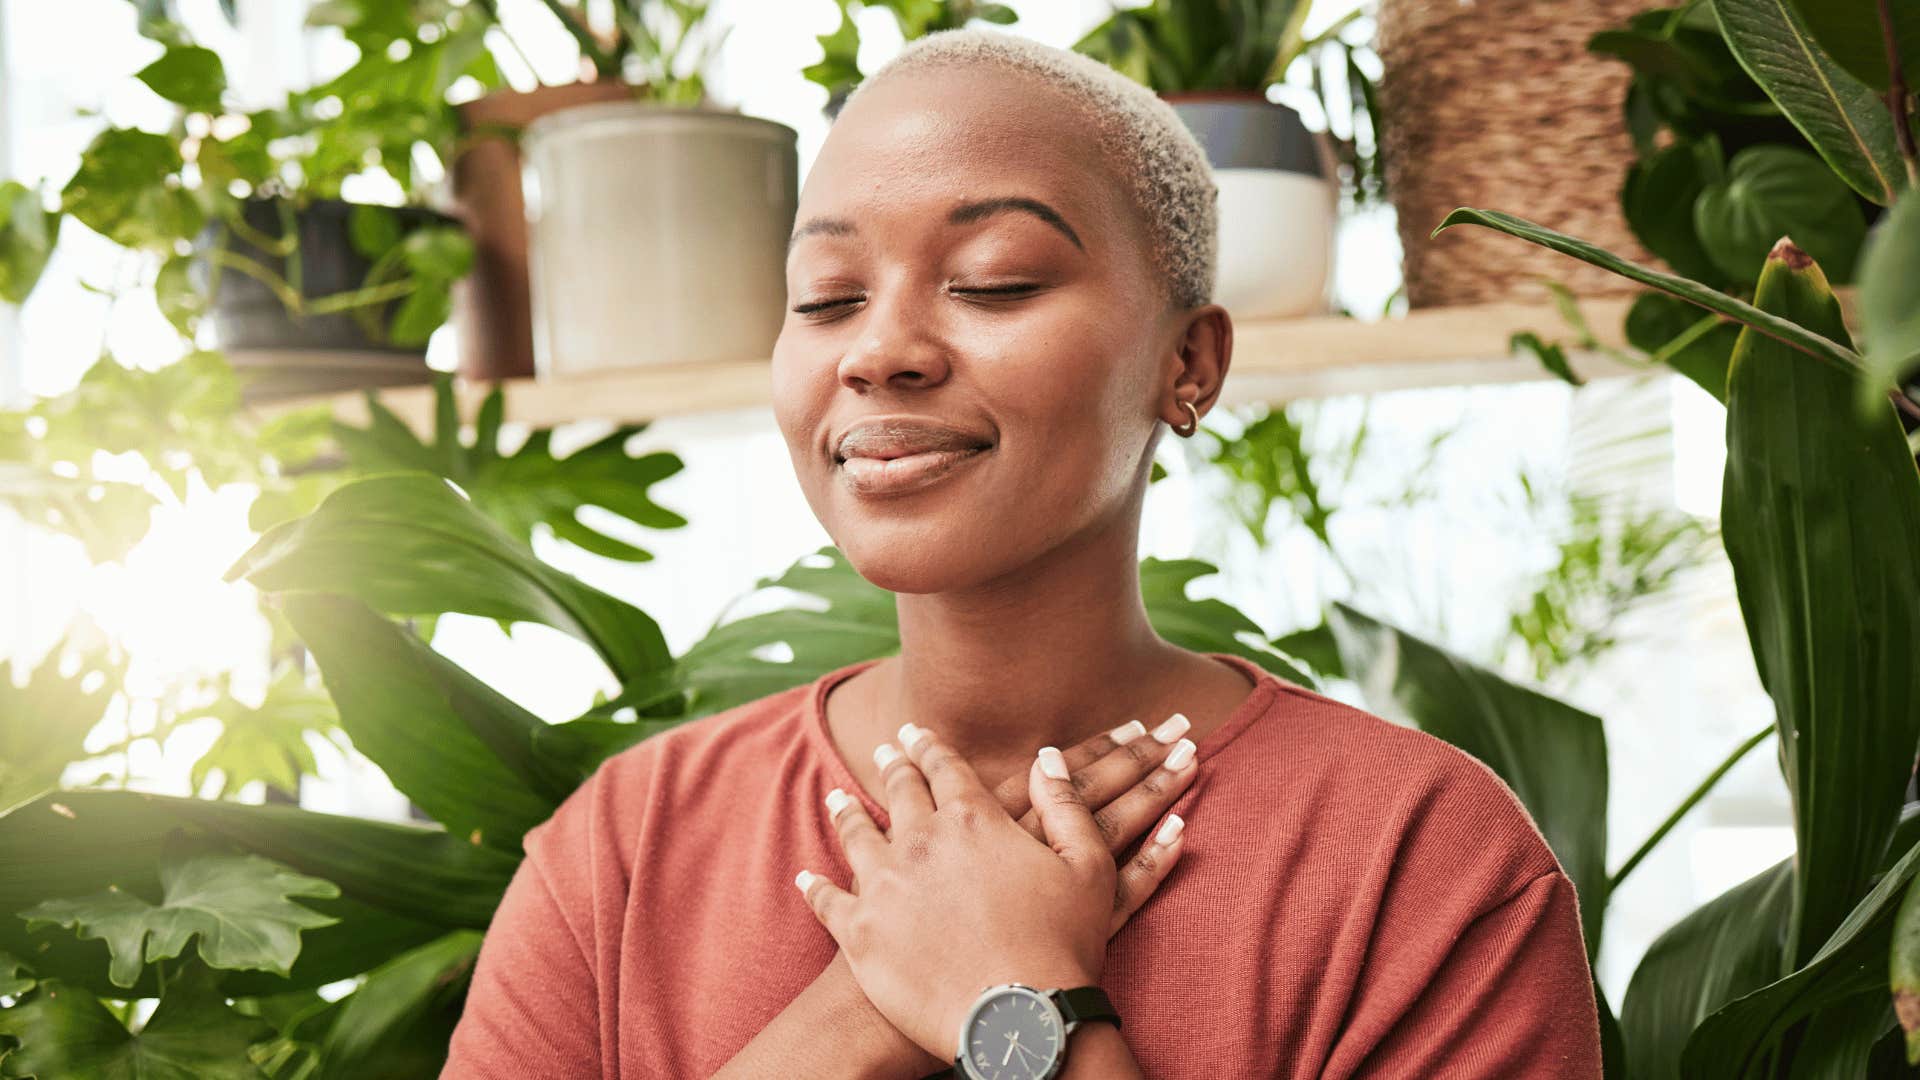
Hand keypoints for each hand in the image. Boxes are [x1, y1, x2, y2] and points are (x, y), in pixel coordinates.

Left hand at [796, 722, 1190, 1060]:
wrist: (1017, 1021)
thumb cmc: (1063, 947)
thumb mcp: (1088, 868)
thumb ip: (1066, 806)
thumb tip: (1047, 758)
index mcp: (973, 819)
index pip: (945, 769)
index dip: (930, 748)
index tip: (917, 733)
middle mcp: (921, 841)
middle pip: (899, 792)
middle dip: (893, 767)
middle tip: (885, 751)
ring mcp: (884, 885)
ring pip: (856, 836)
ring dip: (847, 814)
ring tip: (838, 799)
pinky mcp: (860, 932)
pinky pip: (828, 901)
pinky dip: (816, 888)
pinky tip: (807, 879)